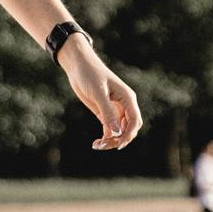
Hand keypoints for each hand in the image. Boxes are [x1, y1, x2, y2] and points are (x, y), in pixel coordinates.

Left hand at [61, 36, 141, 152]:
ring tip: (98, 146)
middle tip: (106, 145)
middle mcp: (124, 105)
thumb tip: (116, 132)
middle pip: (129, 128)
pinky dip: (105, 138)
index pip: (135, 120)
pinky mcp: (104, 112)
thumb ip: (107, 112)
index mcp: (127, 98)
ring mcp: (114, 110)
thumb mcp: (98, 92)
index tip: (117, 143)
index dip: (129, 134)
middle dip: (121, 139)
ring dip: (112, 140)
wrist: (78, 66)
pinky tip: (96, 144)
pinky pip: (109, 130)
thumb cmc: (90, 74)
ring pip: (119, 131)